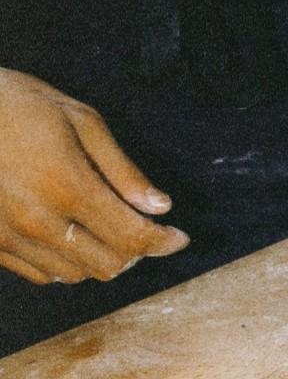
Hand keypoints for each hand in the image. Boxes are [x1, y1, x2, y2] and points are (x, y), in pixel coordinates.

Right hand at [0, 68, 187, 283]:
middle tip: (139, 228)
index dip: (164, 242)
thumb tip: (160, 206)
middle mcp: (38, 221)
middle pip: (109, 265)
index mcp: (67, 187)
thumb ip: (123, 170)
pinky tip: (66, 235)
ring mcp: (9, 236)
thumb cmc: (12, 103)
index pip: (133, 237)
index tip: (178, 237)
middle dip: (134, 251)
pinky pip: (40, 274)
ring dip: (99, 259)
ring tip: (101, 229)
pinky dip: (65, 263)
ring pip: (76, 275)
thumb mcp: (78, 119)